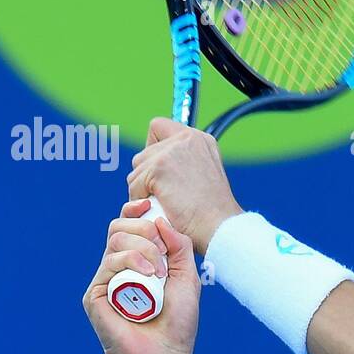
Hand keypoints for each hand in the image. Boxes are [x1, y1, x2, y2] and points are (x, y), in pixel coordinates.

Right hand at [82, 198, 200, 353]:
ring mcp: (105, 280)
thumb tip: (161, 219)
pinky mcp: (96, 294)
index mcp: (137, 261)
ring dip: (143, 249)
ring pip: (115, 242)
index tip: (149, 205)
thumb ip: (179, 247)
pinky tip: (149, 276)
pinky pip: (109, 264)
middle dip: (144, 230)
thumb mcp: (188, 278)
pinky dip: (131, 262)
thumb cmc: (178, 322)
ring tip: (160, 272)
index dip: (135, 211)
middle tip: (163, 251)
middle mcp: (118, 268)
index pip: (128, 226)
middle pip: (118, 228)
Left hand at [126, 118, 243, 253]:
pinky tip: (160, 208)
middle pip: (145, 151)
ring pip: (137, 168)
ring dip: (144, 188)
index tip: (160, 170)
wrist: (219, 227)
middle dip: (148, 174)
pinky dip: (141, 199)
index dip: (153, 148)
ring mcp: (171, 152)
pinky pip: (134, 183)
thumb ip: (185, 161)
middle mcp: (186, 138)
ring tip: (165, 203)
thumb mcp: (206, 175)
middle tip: (165, 194)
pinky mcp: (158, 168)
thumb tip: (159, 160)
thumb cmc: (213, 213)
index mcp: (199, 139)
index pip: (159, 127)